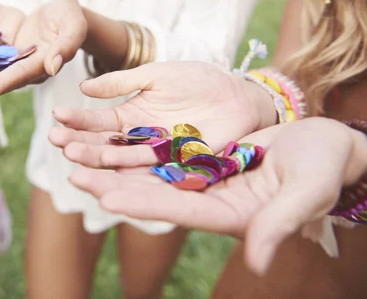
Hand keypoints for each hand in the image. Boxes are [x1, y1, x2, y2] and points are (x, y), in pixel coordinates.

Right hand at [48, 61, 273, 167]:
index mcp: (131, 117)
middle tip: (56, 140)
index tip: (57, 116)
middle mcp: (138, 140)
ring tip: (73, 157)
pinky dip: (131, 176)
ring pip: (122, 162)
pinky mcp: (178, 168)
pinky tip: (111, 173)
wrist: (239, 95)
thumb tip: (84, 86)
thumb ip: (122, 82)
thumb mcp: (156, 75)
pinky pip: (152, 174)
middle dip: (79, 143)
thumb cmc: (198, 80)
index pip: (97, 122)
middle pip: (103, 145)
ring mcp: (157, 156)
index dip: (77, 120)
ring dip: (97, 160)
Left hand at [67, 118, 366, 274]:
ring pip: (151, 172)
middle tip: (75, 175)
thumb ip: (281, 223)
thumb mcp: (307, 191)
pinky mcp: (203, 158)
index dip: (143, 205)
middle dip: (114, 184)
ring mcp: (204, 179)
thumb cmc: (325, 167)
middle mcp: (210, 200)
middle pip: (155, 193)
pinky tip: (110, 137)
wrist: (325, 145)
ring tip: (79, 154)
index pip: (180, 211)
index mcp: (230, 215)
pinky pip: (163, 152)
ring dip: (116, 164)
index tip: (108, 198)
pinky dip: (137, 146)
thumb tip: (260, 262)